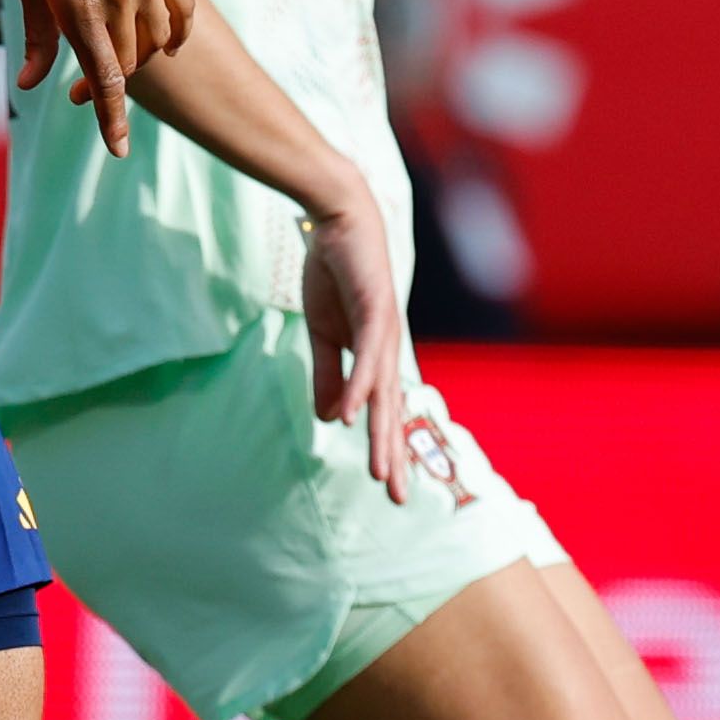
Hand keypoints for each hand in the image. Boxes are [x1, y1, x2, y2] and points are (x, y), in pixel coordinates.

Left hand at [0, 0, 197, 156]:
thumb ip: (38, 37)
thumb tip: (32, 85)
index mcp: (77, 7)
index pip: (105, 79)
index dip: (111, 118)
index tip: (118, 149)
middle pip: (128, 62)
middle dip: (109, 87)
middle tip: (83, 93)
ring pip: (155, 40)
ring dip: (139, 59)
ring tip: (117, 57)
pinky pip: (182, 12)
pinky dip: (176, 34)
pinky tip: (164, 43)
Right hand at [298, 192, 420, 499]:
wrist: (338, 220)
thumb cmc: (333, 273)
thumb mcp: (322, 332)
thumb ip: (327, 373)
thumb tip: (331, 418)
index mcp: (375, 356)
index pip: (383, 411)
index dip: (386, 448)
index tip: (386, 487)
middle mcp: (387, 351)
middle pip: (391, 412)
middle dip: (394, 456)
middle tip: (396, 499)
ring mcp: (384, 333)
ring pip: (384, 393)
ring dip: (380, 433)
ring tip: (379, 471)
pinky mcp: (375, 311)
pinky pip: (366, 357)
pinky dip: (359, 387)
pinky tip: (352, 415)